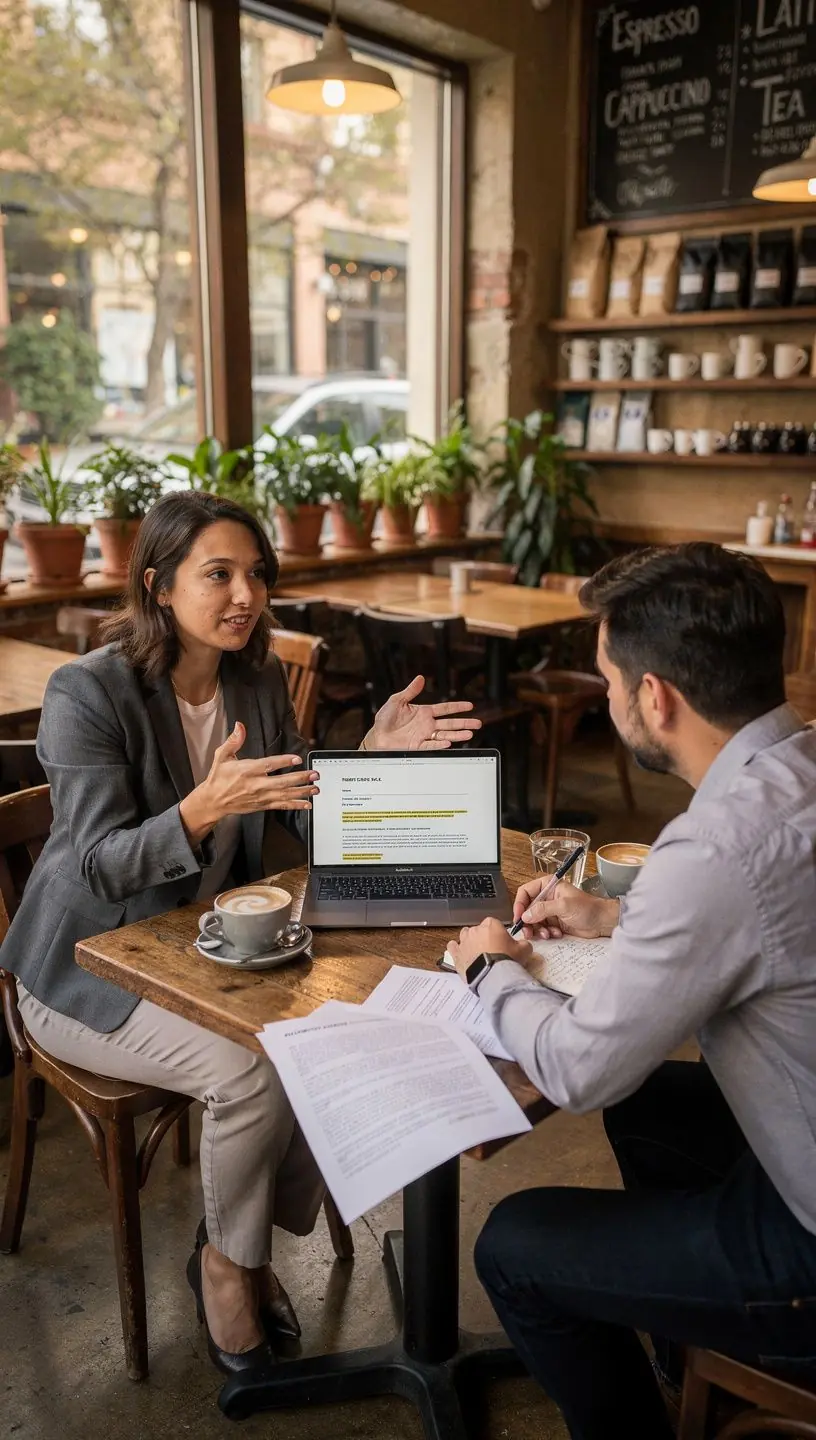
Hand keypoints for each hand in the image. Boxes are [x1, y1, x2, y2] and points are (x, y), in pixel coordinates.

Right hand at [180, 722, 318, 843]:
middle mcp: (255, 785)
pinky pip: (281, 805)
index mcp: (246, 770)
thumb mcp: (221, 756)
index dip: (284, 761)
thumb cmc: (218, 777)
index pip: (268, 765)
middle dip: (300, 778)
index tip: (297, 758)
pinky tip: (307, 804)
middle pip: (282, 782)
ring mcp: (260, 796)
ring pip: (285, 795)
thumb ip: (233, 741)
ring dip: (302, 792)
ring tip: (315, 788)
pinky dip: (295, 805)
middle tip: (314, 774)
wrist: (213, 801)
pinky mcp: (263, 805)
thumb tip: (239, 726)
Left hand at [368, 674, 481, 750]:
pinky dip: (440, 744)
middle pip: (450, 723)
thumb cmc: (385, 719)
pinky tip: (449, 742)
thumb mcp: (397, 701)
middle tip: (478, 723)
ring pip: (445, 735)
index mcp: (424, 712)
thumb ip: (410, 691)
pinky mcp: (418, 746)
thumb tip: (420, 678)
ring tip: (470, 734)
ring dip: (457, 735)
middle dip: (464, 723)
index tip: (470, 706)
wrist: (377, 736)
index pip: (445, 709)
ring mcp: (424, 736)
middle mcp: (427, 724)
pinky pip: (432, 745)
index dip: (457, 707)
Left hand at [447, 917, 531, 981]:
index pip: (494, 923)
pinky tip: (461, 953)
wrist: (493, 975)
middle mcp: (475, 930)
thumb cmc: (507, 960)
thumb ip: (524, 944)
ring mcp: (464, 942)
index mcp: (491, 924)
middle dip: (484, 938)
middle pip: (479, 930)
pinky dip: (456, 949)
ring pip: (465, 936)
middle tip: (492, 950)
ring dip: (470, 942)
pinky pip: (452, 947)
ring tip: (478, 953)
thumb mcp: (524, 950)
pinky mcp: (456, 954)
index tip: (502, 942)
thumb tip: (525, 945)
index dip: (498, 933)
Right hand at [513, 878, 618, 940]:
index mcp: (548, 886)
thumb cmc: (588, 908)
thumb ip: (543, 909)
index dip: (519, 904)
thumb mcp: (564, 906)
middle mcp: (547, 897)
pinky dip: (546, 933)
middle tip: (528, 932)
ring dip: (537, 930)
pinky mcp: (554, 923)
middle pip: (527, 909)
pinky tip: (556, 934)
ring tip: (547, 934)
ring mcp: (550, 911)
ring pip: (533, 921)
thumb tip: (526, 915)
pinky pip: (542, 929)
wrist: (602, 922)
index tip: (519, 917)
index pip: (525, 892)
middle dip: (527, 922)